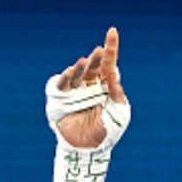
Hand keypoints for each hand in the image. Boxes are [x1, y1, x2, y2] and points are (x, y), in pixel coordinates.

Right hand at [54, 27, 125, 148]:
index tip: (112, 31)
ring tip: (84, 62)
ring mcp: (76, 91)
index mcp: (107, 86)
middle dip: (97, 58)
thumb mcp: (120, 115)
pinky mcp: (62, 98)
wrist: (88, 150)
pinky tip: (70, 72)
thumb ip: (118, 97)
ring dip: (81, 67)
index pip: (110, 64)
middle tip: (99, 51)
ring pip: (79, 74)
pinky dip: (66, 77)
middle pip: (95, 66)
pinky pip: (63, 85)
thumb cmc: (107, 132)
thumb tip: (114, 78)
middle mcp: (91, 85)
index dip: (111, 48)